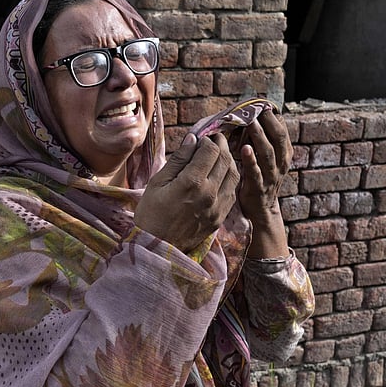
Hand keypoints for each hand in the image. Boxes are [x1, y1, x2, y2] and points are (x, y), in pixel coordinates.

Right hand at [134, 133, 239, 251]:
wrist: (157, 248)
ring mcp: (217, 207)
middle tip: (214, 140)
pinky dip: (230, 178)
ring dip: (229, 160)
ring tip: (219, 156)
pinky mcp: (220, 217)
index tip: (201, 138)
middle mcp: (209, 193)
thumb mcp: (157, 183)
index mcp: (192, 182)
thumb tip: (192, 139)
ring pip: (234, 174)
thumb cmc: (151, 214)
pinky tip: (221, 175)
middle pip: (226, 160)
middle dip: (221, 145)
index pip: (211, 150)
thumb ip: (178, 160)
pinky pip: (233, 192)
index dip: (207, 140)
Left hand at [237, 109, 291, 223]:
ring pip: (268, 153)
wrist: (262, 209)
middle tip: (258, 109)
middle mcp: (281, 163)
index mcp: (284, 154)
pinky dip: (251, 160)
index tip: (262, 104)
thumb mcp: (268, 158)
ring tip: (251, 123)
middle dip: (269, 123)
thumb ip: (265, 140)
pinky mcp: (258, 187)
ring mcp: (271, 176)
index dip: (273, 117)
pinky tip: (244, 149)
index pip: (282, 130)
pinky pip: (256, 173)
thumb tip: (256, 115)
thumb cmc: (260, 177)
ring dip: (259, 137)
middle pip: (278, 139)